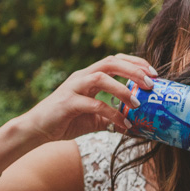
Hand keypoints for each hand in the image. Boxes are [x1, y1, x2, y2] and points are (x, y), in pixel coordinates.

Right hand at [16, 55, 156, 143]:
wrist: (36, 130)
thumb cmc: (64, 121)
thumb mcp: (93, 119)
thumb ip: (110, 117)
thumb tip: (133, 125)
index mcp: (88, 76)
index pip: (114, 60)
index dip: (135, 63)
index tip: (153, 74)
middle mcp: (81, 77)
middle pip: (111, 62)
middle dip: (134, 70)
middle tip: (151, 83)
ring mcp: (73, 87)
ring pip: (102, 77)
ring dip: (123, 89)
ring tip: (137, 103)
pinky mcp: (68, 102)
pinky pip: (94, 104)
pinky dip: (111, 113)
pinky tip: (123, 124)